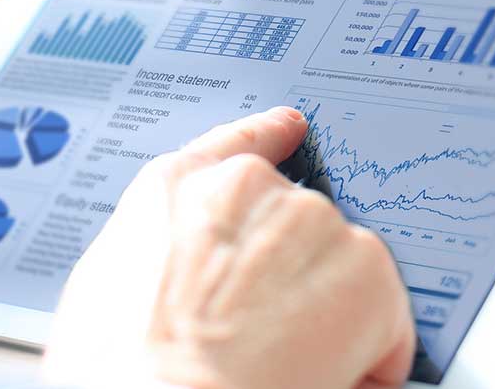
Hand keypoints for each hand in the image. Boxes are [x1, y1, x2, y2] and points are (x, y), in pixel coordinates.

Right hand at [45, 108, 414, 388]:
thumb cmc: (123, 367)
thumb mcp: (106, 284)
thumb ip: (164, 248)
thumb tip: (185, 270)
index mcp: (177, 185)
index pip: (238, 145)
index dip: (268, 139)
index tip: (292, 129)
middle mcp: (251, 188)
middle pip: (296, 228)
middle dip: (292, 278)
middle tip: (258, 333)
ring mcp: (312, 222)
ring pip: (342, 271)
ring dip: (330, 315)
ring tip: (279, 360)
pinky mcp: (365, 268)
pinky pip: (388, 320)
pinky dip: (369, 357)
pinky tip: (321, 373)